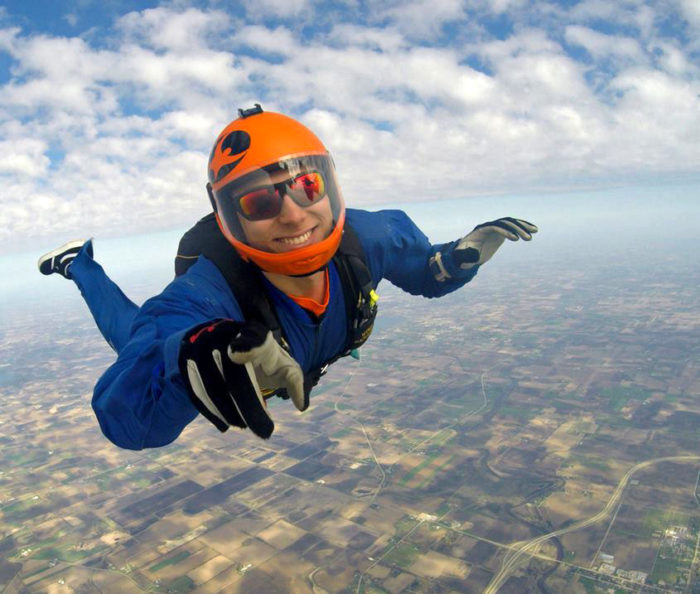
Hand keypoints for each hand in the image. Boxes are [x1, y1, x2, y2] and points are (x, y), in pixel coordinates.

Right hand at [178, 320, 302, 438]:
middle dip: (250, 407)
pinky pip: (196, 389)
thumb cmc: (260, 356)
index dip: (248, 345)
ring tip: (244, 427)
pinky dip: (210, 411)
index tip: (237, 355)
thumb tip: (302, 406)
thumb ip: (294, 380)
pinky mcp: (187, 360)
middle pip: (235, 376)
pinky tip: (224, 425)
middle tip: (265, 431)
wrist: (221, 339)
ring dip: (230, 412)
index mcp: (254, 333)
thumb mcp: (280, 362)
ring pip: (214, 386)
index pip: (254, 339)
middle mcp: (226, 336)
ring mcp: (203, 348)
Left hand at [454, 217, 537, 268]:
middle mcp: (488, 226)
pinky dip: (523, 228)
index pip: (494, 227)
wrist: (465, 255)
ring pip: (510, 223)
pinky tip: (533, 230)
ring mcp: (495, 228)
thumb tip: (474, 253)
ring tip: (535, 231)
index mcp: (480, 231)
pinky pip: (513, 227)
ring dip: (523, 226)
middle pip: (504, 223)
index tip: (515, 239)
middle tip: (528, 238)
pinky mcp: (500, 232)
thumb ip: (466, 255)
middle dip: (516, 229)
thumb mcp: (462, 257)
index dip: (505, 231)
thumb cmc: (462, 256)